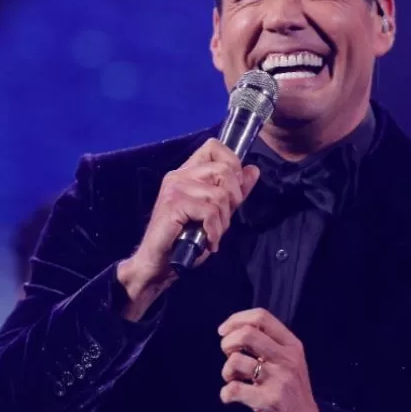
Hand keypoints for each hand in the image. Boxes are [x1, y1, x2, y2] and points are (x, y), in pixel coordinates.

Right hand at [119, 138, 260, 296]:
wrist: (158, 264)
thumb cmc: (184, 240)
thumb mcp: (216, 214)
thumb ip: (233, 191)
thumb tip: (253, 170)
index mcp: (188, 172)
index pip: (214, 147)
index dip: (232, 164)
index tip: (232, 191)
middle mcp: (180, 175)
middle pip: (224, 170)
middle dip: (233, 199)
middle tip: (222, 220)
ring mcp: (175, 187)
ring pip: (219, 195)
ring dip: (223, 221)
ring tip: (212, 234)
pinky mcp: (173, 204)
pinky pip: (209, 211)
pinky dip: (214, 230)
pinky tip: (207, 241)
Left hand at [218, 309, 318, 411]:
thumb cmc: (291, 392)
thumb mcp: (289, 362)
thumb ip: (269, 344)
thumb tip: (235, 330)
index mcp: (292, 345)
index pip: (261, 316)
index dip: (236, 320)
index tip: (224, 331)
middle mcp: (287, 359)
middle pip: (246, 334)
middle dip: (227, 343)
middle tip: (228, 357)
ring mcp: (279, 380)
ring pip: (236, 361)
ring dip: (226, 371)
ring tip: (233, 380)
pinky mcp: (269, 402)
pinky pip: (233, 389)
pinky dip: (225, 394)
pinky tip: (231, 397)